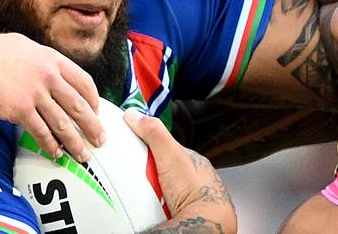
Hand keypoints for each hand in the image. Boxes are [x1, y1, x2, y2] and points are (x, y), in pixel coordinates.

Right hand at [0, 32, 103, 161]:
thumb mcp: (23, 46)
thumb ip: (42, 59)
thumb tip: (53, 71)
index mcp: (51, 58)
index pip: (84, 81)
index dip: (93, 100)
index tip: (96, 112)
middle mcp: (47, 74)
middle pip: (78, 105)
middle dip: (92, 126)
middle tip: (101, 140)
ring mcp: (34, 92)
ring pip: (62, 123)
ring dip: (75, 142)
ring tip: (83, 155)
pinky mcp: (18, 109)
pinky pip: (40, 132)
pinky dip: (50, 145)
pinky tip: (55, 153)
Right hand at [123, 108, 236, 233]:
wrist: (203, 224)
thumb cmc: (195, 192)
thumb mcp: (170, 153)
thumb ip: (154, 132)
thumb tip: (135, 114)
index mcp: (193, 161)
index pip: (164, 146)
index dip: (148, 145)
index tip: (134, 146)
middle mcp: (191, 179)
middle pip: (159, 168)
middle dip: (148, 170)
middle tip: (139, 173)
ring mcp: (186, 196)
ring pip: (159, 187)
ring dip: (149, 188)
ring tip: (142, 190)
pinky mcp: (179, 212)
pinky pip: (159, 204)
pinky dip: (152, 204)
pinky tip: (149, 204)